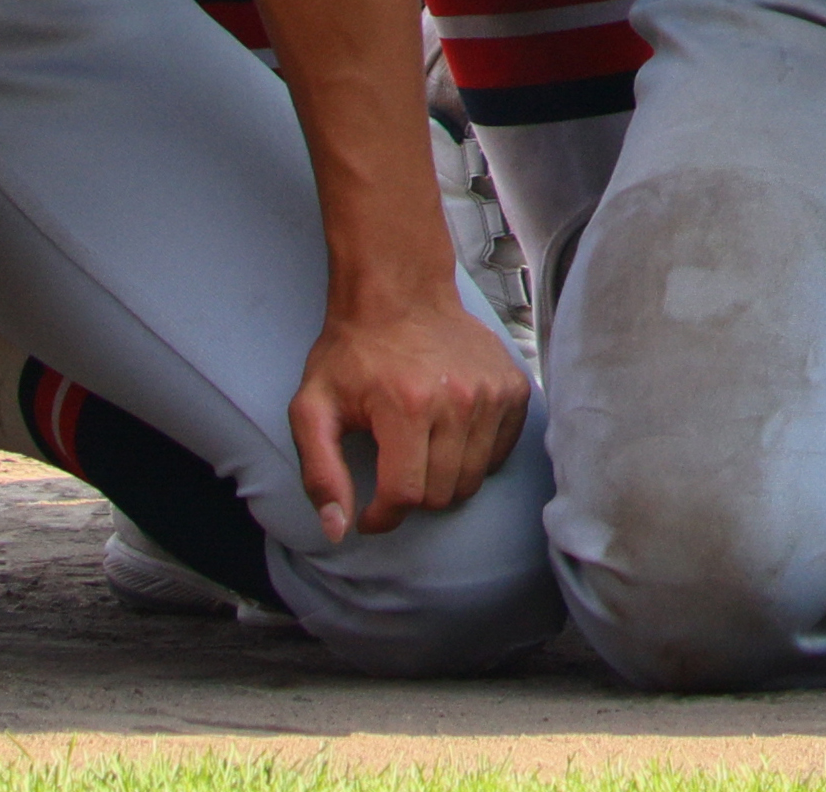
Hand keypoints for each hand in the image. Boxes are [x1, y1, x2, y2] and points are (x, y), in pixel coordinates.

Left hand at [280, 281, 528, 540]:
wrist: (401, 294)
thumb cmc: (353, 353)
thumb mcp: (312, 409)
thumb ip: (320, 473)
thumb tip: (338, 530)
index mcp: (407, 407)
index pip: (405, 496)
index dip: (381, 515)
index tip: (369, 511)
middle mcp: (459, 401)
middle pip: (441, 494)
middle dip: (410, 496)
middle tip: (393, 472)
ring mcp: (492, 393)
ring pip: (472, 480)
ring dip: (443, 480)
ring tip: (419, 453)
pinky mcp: (513, 388)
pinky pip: (499, 455)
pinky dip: (475, 458)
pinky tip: (449, 436)